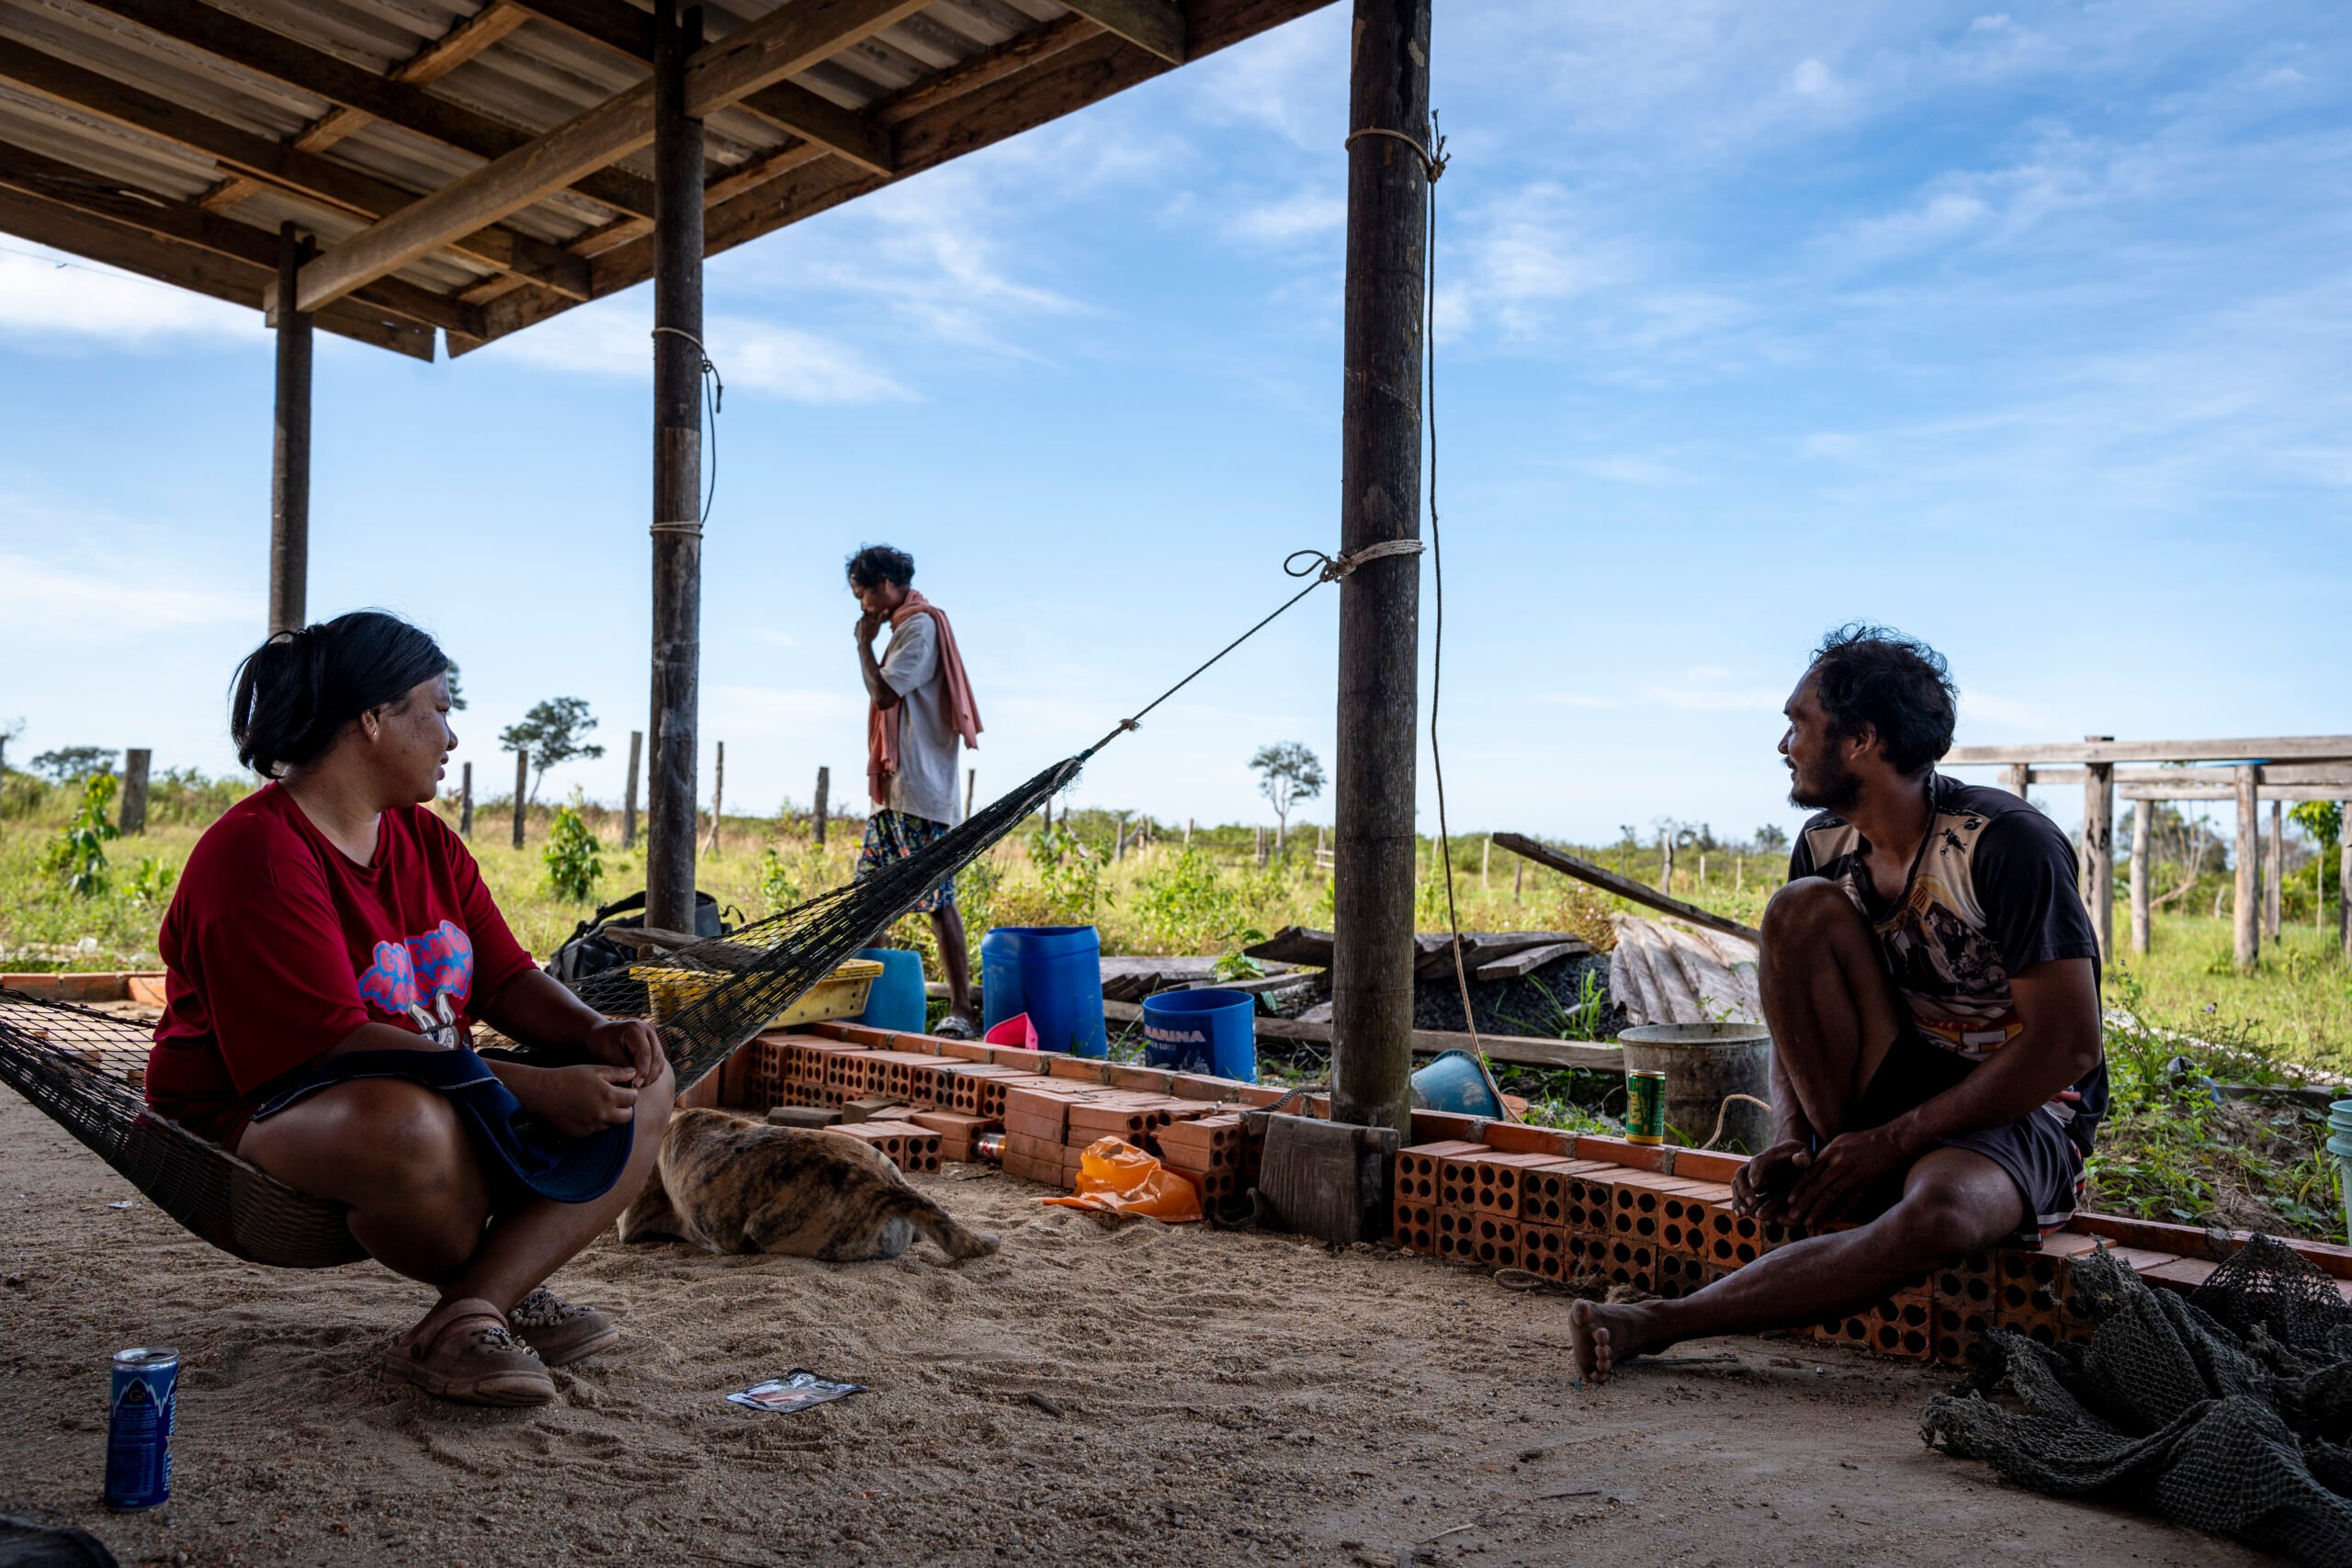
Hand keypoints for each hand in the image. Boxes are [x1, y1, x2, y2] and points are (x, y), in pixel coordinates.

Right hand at [515, 1063, 639, 1139]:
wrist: (543, 1093)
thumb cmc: (568, 1077)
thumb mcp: (594, 1070)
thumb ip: (617, 1073)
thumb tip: (634, 1073)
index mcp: (608, 1096)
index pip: (633, 1099)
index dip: (631, 1093)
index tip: (626, 1089)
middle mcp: (602, 1114)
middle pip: (627, 1117)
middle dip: (626, 1107)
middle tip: (617, 1099)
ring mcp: (592, 1126)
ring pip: (612, 1124)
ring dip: (610, 1115)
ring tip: (598, 1103)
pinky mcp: (582, 1133)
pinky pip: (596, 1129)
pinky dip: (595, 1122)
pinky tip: (585, 1110)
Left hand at [583, 1017, 663, 1086]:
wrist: (600, 1033)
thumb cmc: (600, 1042)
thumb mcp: (607, 1054)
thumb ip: (622, 1066)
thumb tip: (634, 1082)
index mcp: (636, 1028)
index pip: (645, 1053)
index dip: (642, 1071)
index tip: (635, 1085)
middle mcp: (648, 1030)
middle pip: (655, 1057)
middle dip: (648, 1075)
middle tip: (637, 1087)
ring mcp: (653, 1037)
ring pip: (659, 1061)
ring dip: (651, 1075)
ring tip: (638, 1085)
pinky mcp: (654, 1045)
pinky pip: (658, 1062)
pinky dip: (652, 1073)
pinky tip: (642, 1080)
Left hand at [855, 610, 883, 644]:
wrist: (864, 643)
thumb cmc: (871, 633)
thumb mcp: (878, 624)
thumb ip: (881, 617)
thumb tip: (886, 609)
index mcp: (864, 618)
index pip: (867, 614)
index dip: (871, 616)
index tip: (873, 620)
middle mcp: (858, 621)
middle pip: (864, 619)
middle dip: (867, 621)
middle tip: (872, 626)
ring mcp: (856, 627)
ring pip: (861, 625)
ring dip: (864, 626)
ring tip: (869, 631)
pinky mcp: (855, 633)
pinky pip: (859, 631)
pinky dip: (861, 632)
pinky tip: (865, 634)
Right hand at [1731, 1138, 1810, 1218]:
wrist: (1791, 1157)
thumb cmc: (1799, 1154)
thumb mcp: (1805, 1153)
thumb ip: (1804, 1157)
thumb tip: (1799, 1158)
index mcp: (1770, 1156)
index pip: (1758, 1162)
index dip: (1755, 1172)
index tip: (1755, 1184)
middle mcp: (1756, 1167)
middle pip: (1742, 1175)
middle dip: (1744, 1190)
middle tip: (1751, 1204)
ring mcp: (1753, 1178)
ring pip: (1738, 1187)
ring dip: (1739, 1200)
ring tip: (1743, 1213)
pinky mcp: (1754, 1189)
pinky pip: (1741, 1196)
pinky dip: (1739, 1205)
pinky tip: (1741, 1215)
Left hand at [1782, 1126, 1908, 1230]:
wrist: (1893, 1139)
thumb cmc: (1865, 1140)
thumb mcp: (1841, 1141)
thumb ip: (1827, 1155)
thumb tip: (1812, 1166)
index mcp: (1831, 1152)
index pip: (1809, 1173)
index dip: (1798, 1188)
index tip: (1789, 1200)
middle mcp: (1839, 1163)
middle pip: (1817, 1186)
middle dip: (1803, 1203)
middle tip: (1792, 1216)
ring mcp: (1854, 1173)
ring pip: (1832, 1194)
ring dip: (1818, 1209)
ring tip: (1808, 1221)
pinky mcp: (1869, 1181)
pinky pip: (1854, 1198)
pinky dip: (1844, 1209)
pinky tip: (1835, 1219)